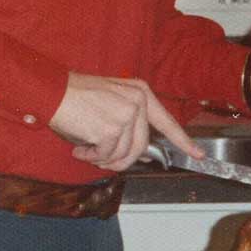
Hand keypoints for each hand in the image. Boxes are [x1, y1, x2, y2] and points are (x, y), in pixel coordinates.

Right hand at [49, 72, 204, 172]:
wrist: (52, 91)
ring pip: (124, 154)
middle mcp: (138, 101)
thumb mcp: (110, 105)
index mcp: (140, 92)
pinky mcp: (112, 129)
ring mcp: (126, 115)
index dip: (183, 141)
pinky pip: (106, 156)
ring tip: (86, 149)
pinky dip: (92, 157)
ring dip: (103, 159)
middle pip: (141, 146)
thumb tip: (144, 154)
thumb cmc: (75, 97)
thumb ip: (131, 127)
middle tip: (100, 158)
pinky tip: (81, 147)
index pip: (166, 121)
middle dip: (121, 160)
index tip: (197, 155)